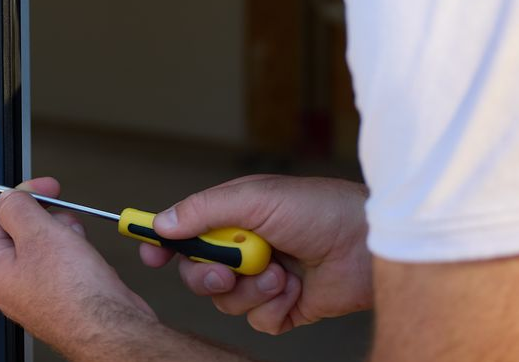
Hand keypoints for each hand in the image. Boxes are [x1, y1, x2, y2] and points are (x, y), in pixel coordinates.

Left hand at [0, 176, 158, 354]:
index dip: (18, 196)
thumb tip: (9, 197)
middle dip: (47, 218)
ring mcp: (37, 291)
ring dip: (66, 235)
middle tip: (62, 218)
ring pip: (47, 244)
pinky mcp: (62, 295)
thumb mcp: (39, 233)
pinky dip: (78, 254)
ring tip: (78, 245)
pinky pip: (65, 262)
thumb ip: (18, 207)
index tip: (40, 187)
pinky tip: (88, 261)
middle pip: (22, 230)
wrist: (111, 328)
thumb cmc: (75, 295)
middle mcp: (11, 283)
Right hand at [140, 174, 371, 334]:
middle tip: (227, 272)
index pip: (187, 232)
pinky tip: (296, 290)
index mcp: (236, 217)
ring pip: (227, 302)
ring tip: (280, 273)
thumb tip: (162, 222)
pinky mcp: (285, 307)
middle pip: (198, 274)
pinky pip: (258, 321)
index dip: (165, 245)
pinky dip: (274, 308)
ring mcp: (264, 279)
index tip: (151, 256)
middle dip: (209, 276)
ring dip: (251, 290)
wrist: (368, 245)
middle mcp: (246, 248)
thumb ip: (204, 210)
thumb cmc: (319, 210)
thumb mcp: (255, 198)